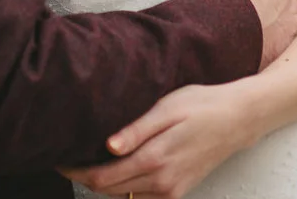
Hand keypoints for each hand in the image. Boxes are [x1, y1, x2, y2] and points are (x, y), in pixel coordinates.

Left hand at [60, 80, 264, 198]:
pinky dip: (124, 186)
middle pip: (108, 190)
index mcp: (154, 159)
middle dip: (84, 177)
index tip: (59, 160)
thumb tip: (108, 147)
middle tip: (68, 158)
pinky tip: (118, 168)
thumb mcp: (166, 108)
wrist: (238, 119)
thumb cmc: (201, 105)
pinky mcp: (178, 192)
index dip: (75, 172)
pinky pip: (141, 197)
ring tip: (87, 160)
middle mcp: (161, 182)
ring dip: (103, 183)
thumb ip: (136, 130)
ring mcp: (171, 191)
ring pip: (123, 195)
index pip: (102, 177)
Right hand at [202, 0, 296, 69]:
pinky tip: (250, 48)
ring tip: (248, 30)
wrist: (219, 35)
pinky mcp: (280, 57)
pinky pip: (278, 50)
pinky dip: (268, 48)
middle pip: (288, 1)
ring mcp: (288, 33)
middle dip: (275, 3)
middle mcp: (292, 5)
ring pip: (286, 26)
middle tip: (251, 8)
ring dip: (272, 26)